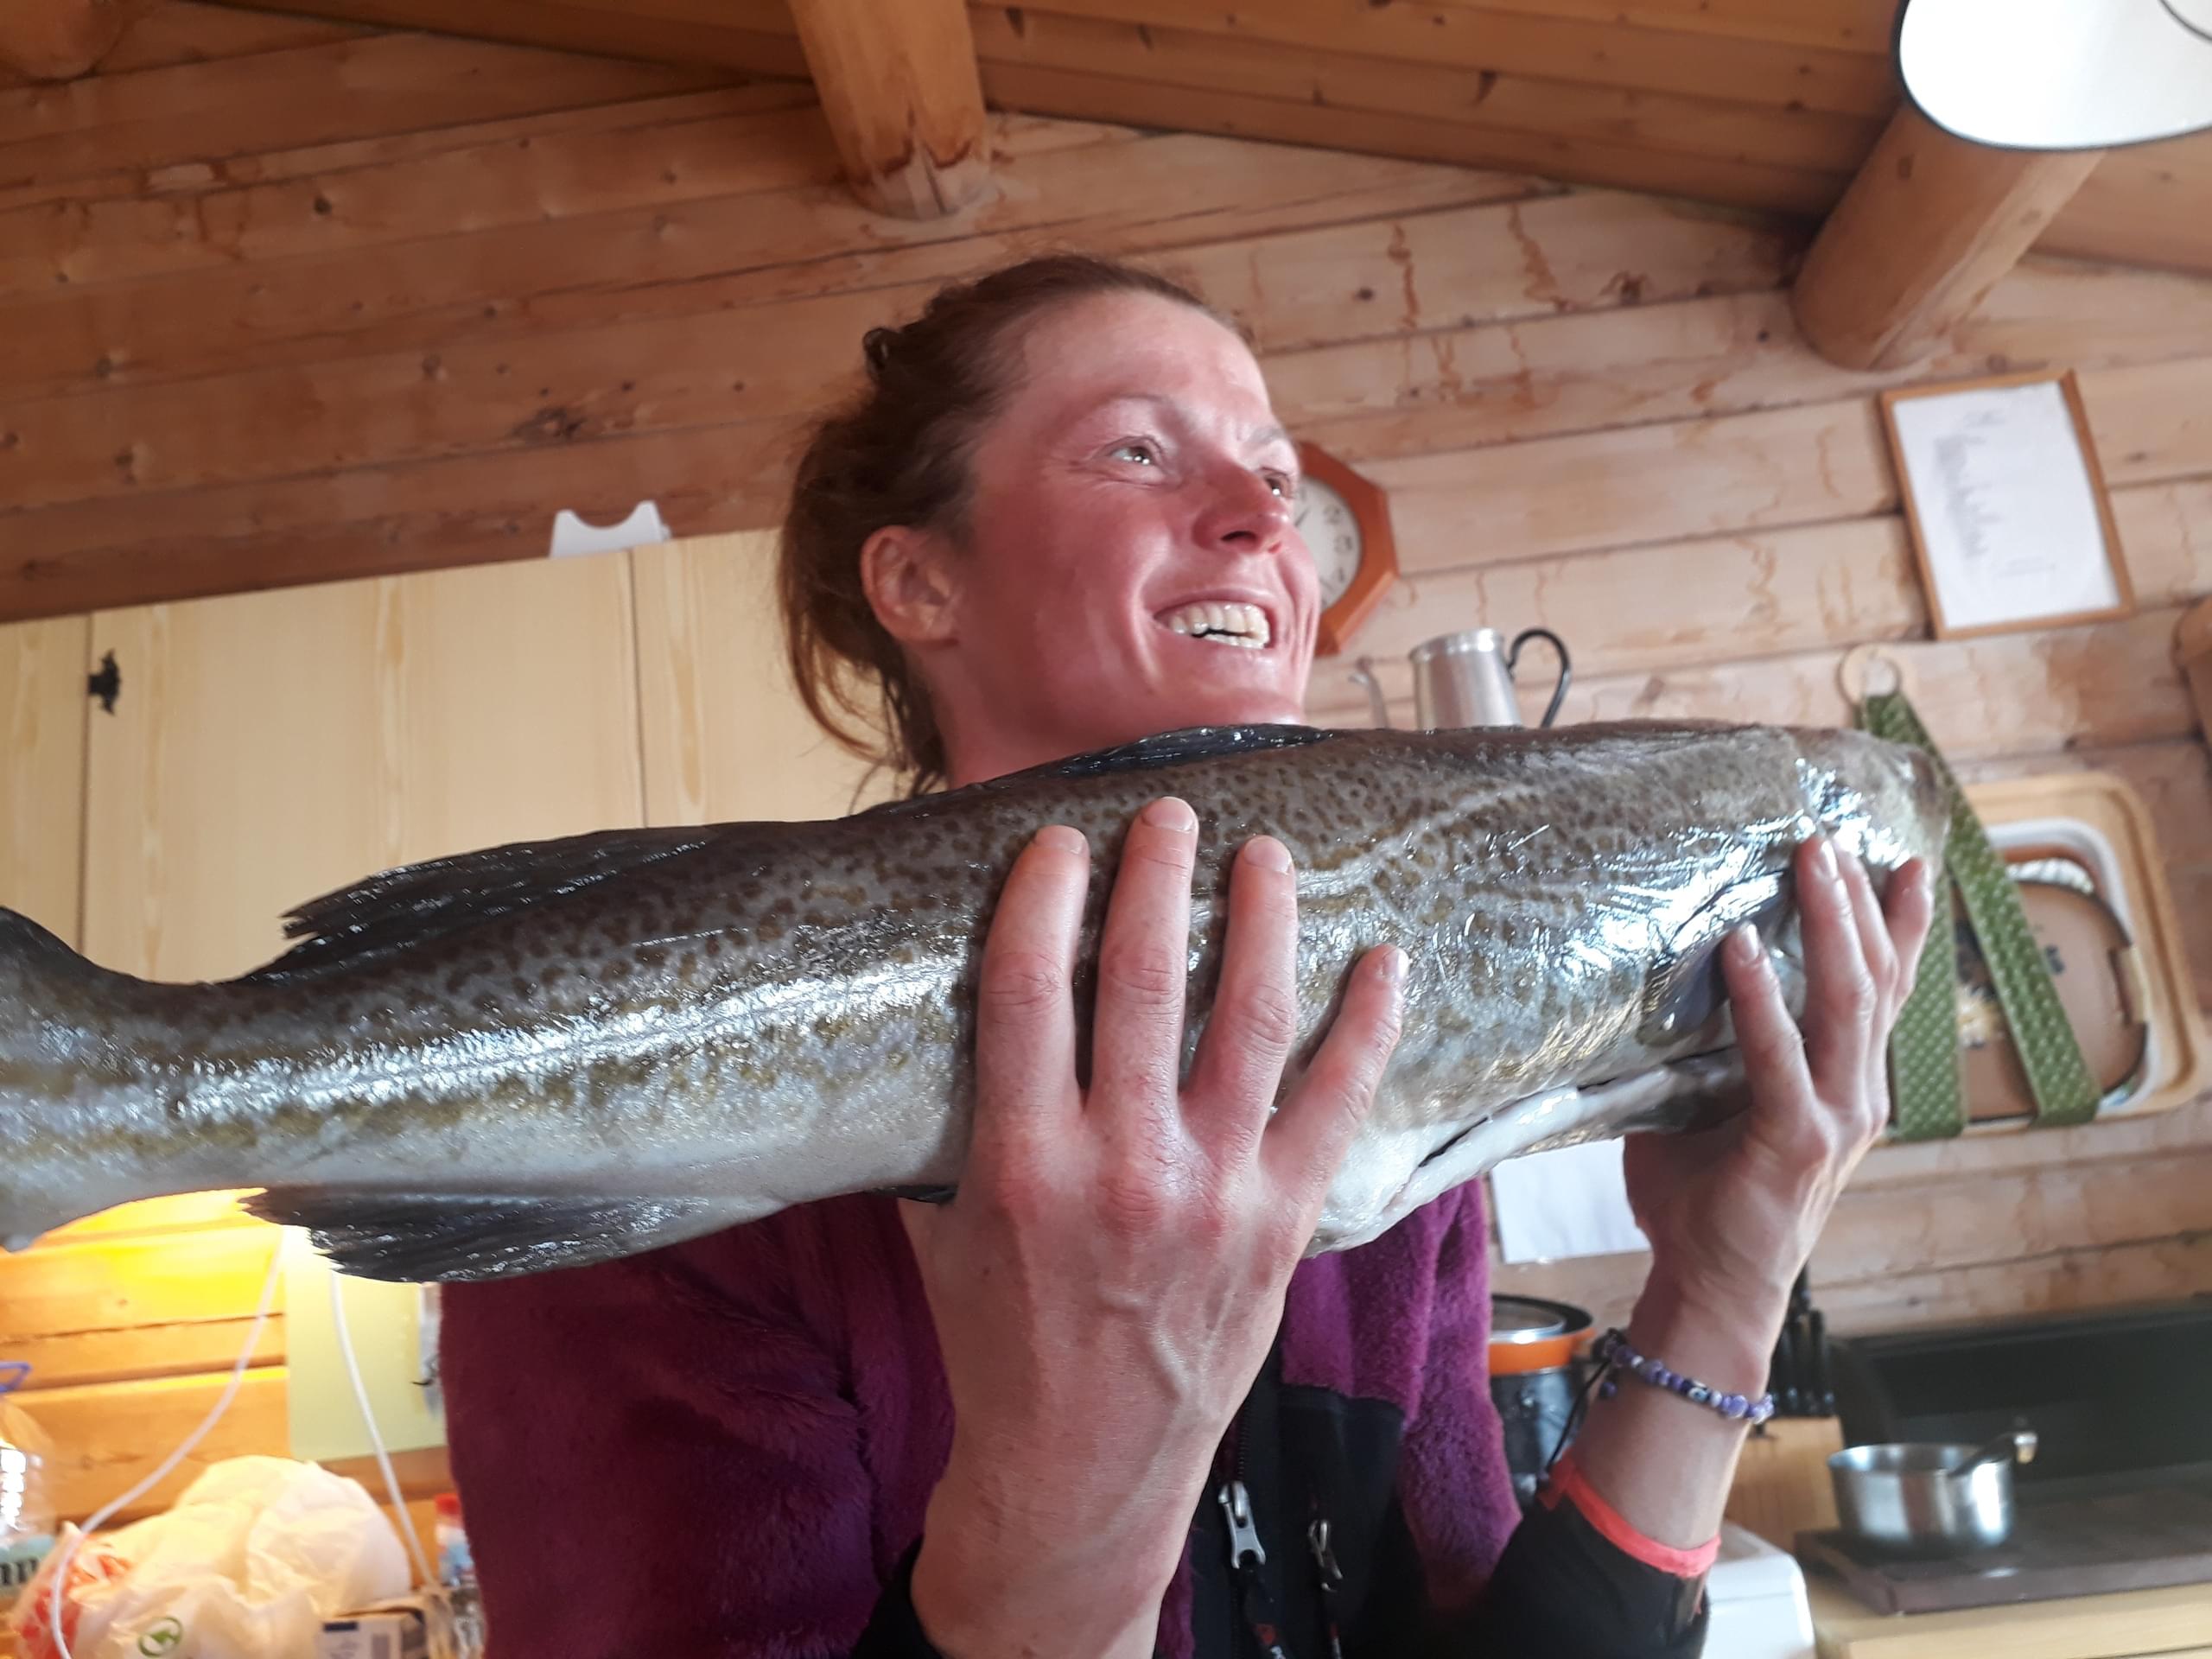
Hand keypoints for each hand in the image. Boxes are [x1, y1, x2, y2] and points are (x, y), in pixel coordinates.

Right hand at [905, 799, 1405, 1658]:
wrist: (1078, 1471)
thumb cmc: (998, 1343)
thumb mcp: (942, 1229)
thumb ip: (950, 1124)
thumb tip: (955, 1016)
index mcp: (1019, 1162)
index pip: (1026, 989)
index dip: (1043, 897)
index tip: (1059, 838)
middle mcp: (1120, 1166)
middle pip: (1140, 982)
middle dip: (1155, 877)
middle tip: (1169, 814)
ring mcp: (1214, 1193)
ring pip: (1249, 1023)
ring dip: (1262, 922)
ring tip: (1266, 855)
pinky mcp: (1283, 1224)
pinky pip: (1336, 1106)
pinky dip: (1366, 1028)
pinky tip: (1384, 962)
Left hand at [1623, 838, 1936, 1334]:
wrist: (1711, 1288)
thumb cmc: (1703, 1198)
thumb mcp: (1708, 1105)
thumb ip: (1704, 1050)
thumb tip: (1651, 984)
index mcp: (1846, 1082)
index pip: (1882, 989)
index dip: (1898, 924)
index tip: (1903, 859)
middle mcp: (1857, 1093)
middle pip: (1873, 978)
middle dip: (1860, 900)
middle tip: (1836, 833)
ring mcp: (1835, 1118)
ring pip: (1846, 1002)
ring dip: (1830, 924)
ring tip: (1811, 860)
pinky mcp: (1797, 1142)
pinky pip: (1780, 1057)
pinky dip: (1761, 999)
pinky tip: (1741, 947)